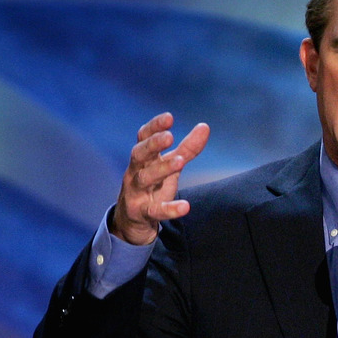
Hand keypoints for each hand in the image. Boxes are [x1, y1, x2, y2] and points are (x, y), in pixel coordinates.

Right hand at [112, 112, 209, 244]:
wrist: (133, 220)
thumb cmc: (153, 185)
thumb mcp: (170, 165)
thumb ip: (187, 148)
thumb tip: (205, 126)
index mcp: (143, 158)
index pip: (143, 137)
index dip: (154, 126)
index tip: (169, 117)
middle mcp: (136, 172)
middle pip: (139, 154)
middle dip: (153, 144)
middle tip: (169, 136)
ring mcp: (136, 192)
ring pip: (145, 178)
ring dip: (162, 169)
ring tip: (180, 162)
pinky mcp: (142, 213)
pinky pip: (154, 211)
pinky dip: (169, 209)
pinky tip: (185, 206)